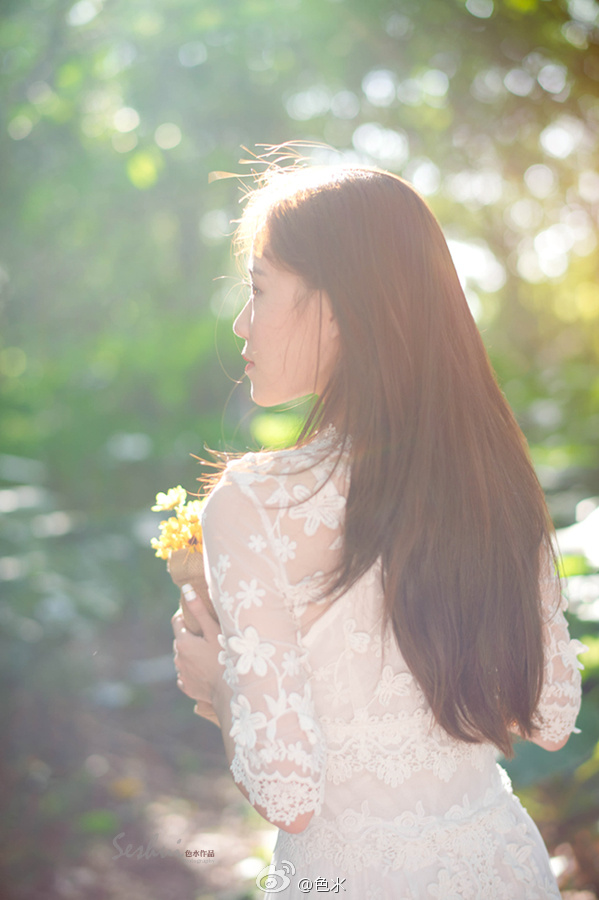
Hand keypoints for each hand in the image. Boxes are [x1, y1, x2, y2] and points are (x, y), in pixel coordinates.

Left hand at [172, 587, 222, 726]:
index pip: (177, 622)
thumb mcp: (214, 631)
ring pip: (183, 658)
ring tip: (210, 654)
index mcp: (183, 642)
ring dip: (192, 654)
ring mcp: (182, 675)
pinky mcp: (187, 688)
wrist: (231, 691)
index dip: (186, 616)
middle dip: (191, 636)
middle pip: (181, 640)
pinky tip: (207, 670)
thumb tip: (186, 589)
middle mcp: (178, 658)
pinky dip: (194, 670)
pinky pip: (187, 674)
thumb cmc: (226, 657)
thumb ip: (199, 610)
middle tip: (209, 636)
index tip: (198, 616)